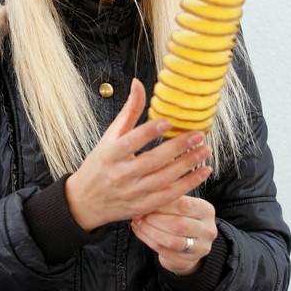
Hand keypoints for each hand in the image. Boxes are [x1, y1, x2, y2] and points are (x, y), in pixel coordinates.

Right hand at [65, 79, 211, 231]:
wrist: (85, 201)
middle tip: (198, 135)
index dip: (150, 131)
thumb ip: (128, 112)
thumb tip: (138, 83)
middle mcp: (121, 174)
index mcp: (111, 153)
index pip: (131, 141)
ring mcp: (133, 192)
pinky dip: (188, 184)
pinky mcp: (143, 207)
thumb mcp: (109, 136)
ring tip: (204, 150)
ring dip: (187, 165)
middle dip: (178, 147)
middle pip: (153, 160)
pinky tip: (203, 172)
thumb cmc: (99, 164)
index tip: (168, 121)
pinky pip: (169, 196)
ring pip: (165, 179)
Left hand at [131, 195, 217, 274]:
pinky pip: (165, 252)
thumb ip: (169, 199)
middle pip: (178, 225)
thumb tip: (147, 194)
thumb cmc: (182, 217)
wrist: (191, 243)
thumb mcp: (181, 205)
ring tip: (138, 223)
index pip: (184, 205)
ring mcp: (200, 248)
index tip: (147, 201)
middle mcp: (207, 230)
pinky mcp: (188, 261)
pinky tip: (140, 232)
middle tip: (140, 214)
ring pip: (171, 241)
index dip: (163, 204)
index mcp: (207, 210)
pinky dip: (149, 241)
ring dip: (150, 231)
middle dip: (155, 219)